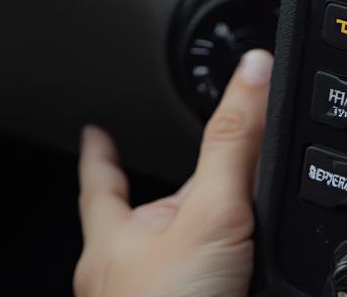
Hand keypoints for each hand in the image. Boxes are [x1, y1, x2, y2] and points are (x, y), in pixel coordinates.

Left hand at [75, 48, 273, 296]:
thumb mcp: (209, 215)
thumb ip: (232, 144)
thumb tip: (253, 70)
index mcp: (117, 238)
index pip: (100, 178)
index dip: (99, 151)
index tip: (93, 129)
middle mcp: (130, 274)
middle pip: (157, 215)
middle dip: (186, 193)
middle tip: (213, 175)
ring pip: (187, 256)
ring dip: (214, 240)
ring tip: (241, 235)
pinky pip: (212, 286)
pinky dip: (233, 276)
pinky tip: (250, 279)